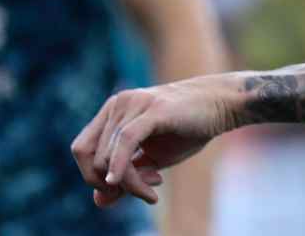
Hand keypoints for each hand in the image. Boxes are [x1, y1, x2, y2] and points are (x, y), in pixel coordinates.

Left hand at [71, 73, 241, 206]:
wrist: (223, 105)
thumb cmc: (189, 129)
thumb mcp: (154, 159)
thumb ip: (126, 176)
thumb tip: (98, 201)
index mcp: (113, 112)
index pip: (82, 150)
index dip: (92, 176)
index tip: (122, 189)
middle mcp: (118, 104)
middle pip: (92, 157)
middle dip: (112, 184)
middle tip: (145, 191)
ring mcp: (133, 103)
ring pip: (109, 156)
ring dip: (130, 182)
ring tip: (155, 187)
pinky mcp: (152, 110)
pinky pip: (125, 142)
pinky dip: (122, 167)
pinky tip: (135, 186)